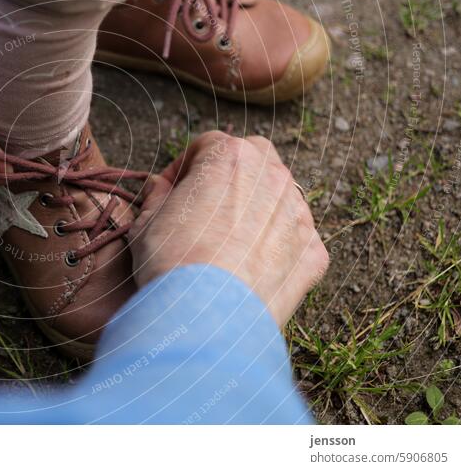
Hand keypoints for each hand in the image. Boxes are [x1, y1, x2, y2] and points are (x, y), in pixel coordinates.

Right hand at [128, 131, 328, 324]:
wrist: (205, 316)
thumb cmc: (170, 262)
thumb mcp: (146, 221)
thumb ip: (158, 195)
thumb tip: (160, 188)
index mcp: (229, 156)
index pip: (206, 145)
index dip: (182, 168)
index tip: (169, 192)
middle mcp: (272, 176)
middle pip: (253, 158)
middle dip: (229, 176)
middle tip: (204, 208)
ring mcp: (298, 214)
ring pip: (279, 196)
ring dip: (256, 208)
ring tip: (228, 242)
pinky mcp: (314, 252)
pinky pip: (296, 239)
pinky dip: (278, 247)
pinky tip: (252, 269)